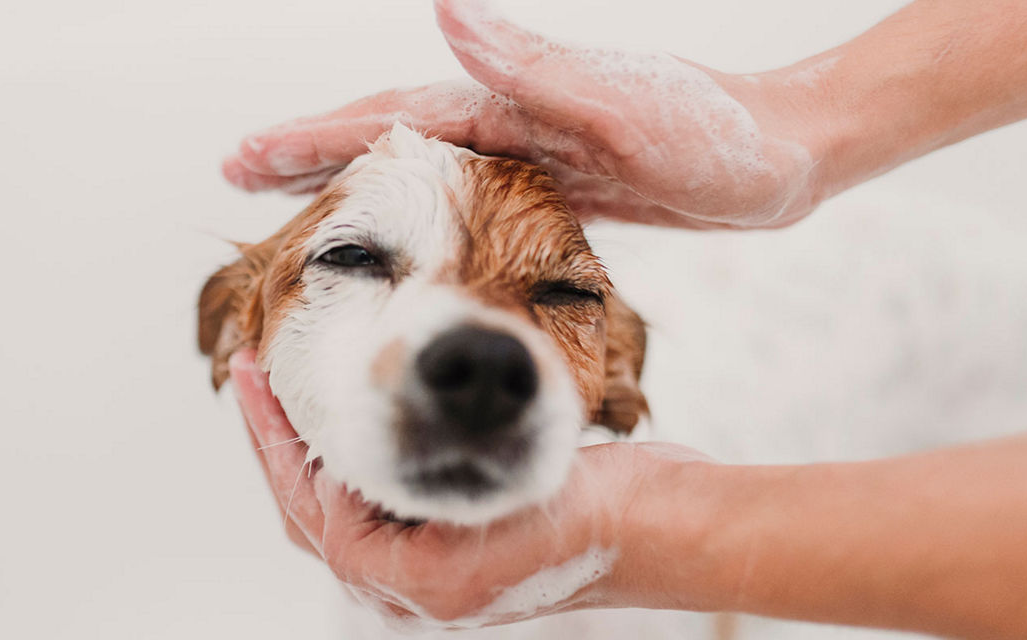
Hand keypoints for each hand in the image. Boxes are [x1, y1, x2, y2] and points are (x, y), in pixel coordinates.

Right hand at [223, 0, 826, 229]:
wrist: (788, 154)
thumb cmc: (718, 137)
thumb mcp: (626, 106)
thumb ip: (533, 65)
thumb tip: (441, 8)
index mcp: (512, 101)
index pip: (390, 119)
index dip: (313, 137)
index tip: (242, 156)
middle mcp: (512, 120)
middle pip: (389, 137)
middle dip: (310, 154)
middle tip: (237, 175)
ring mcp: (534, 153)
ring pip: (421, 170)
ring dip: (356, 183)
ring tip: (296, 201)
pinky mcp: (561, 186)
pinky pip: (469, 199)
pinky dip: (422, 211)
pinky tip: (406, 229)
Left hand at [227, 348, 733, 626]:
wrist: (666, 526)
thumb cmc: (590, 519)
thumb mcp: (488, 504)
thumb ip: (400, 508)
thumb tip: (322, 480)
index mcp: (411, 586)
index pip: (310, 510)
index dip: (274, 440)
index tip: (253, 375)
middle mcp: (414, 587)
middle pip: (314, 515)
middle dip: (278, 445)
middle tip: (253, 376)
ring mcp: (437, 566)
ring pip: (344, 508)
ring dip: (314, 450)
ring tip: (291, 391)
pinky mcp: (461, 540)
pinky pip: (385, 500)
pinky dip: (360, 457)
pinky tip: (361, 415)